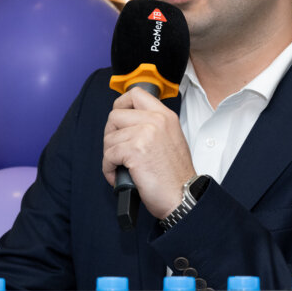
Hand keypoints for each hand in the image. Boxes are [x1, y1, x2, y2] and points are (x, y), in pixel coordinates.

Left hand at [102, 88, 195, 219]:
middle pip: (115, 116)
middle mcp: (156, 120)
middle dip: (110, 136)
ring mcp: (146, 133)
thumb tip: (126, 124)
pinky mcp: (135, 150)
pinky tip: (118, 176)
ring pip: (109, 138)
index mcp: (165, 116)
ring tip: (120, 168)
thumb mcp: (170, 140)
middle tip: (117, 151)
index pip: (135, 94)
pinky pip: (109, 155)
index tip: (118, 121)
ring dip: (110, 156)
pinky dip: (108, 168)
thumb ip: (151, 126)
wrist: (183, 196)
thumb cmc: (175, 176)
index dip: (120, 105)